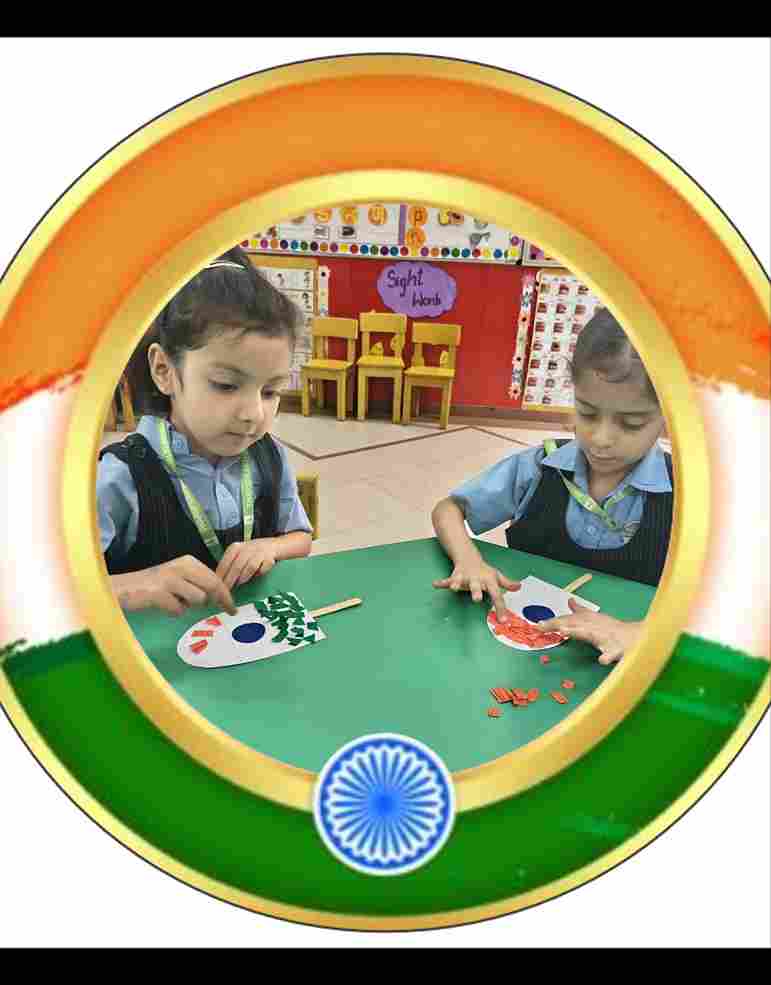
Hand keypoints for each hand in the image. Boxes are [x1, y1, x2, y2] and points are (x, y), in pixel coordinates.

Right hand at [112, 555, 236, 616]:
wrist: (123, 589)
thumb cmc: (153, 586)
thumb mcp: (178, 578)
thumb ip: (197, 583)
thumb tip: (219, 597)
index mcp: (188, 562)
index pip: (215, 578)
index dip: (226, 594)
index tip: (233, 607)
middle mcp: (181, 567)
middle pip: (212, 586)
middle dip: (223, 600)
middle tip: (230, 611)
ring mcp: (170, 579)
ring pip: (197, 599)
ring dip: (189, 605)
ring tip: (173, 601)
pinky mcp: (159, 592)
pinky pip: (178, 609)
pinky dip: (173, 611)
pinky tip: (163, 605)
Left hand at [215, 538, 277, 589]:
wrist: (273, 544)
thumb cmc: (253, 552)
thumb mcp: (239, 554)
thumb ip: (230, 565)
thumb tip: (220, 581)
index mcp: (236, 547)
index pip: (225, 562)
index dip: (221, 575)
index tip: (218, 585)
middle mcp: (247, 548)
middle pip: (237, 566)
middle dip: (230, 580)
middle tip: (226, 591)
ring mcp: (259, 551)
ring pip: (250, 566)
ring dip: (244, 577)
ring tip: (240, 584)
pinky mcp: (270, 556)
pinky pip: (264, 567)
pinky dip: (260, 572)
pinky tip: (257, 576)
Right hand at [433, 558, 519, 621]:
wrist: (469, 557)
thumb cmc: (484, 571)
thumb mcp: (496, 577)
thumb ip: (507, 583)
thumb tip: (519, 586)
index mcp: (488, 581)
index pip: (496, 595)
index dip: (500, 608)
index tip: (503, 620)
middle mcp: (476, 579)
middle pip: (476, 586)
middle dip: (476, 592)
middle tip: (476, 599)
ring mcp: (465, 577)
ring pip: (460, 581)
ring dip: (457, 584)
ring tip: (453, 588)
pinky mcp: (455, 576)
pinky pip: (447, 580)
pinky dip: (441, 582)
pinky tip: (435, 584)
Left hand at [537, 599, 642, 664]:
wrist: (639, 638)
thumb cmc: (614, 630)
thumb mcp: (596, 619)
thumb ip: (581, 611)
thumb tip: (570, 601)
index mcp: (590, 622)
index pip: (568, 620)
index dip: (552, 622)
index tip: (536, 626)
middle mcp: (595, 628)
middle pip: (574, 625)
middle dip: (558, 624)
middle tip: (541, 627)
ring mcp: (606, 639)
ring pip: (591, 635)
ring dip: (578, 633)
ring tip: (564, 631)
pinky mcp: (618, 650)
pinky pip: (612, 654)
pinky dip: (608, 657)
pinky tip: (602, 660)